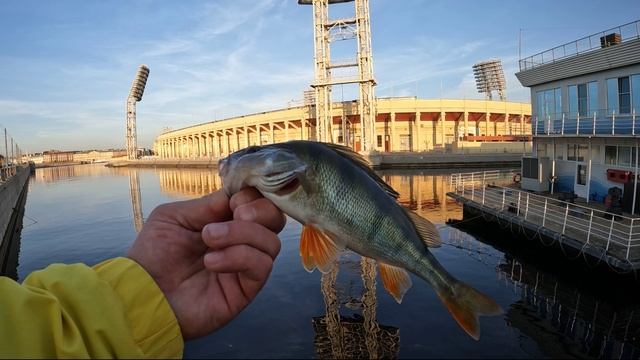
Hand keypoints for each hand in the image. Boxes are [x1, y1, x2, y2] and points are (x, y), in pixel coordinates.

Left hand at [127, 188, 284, 338]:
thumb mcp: (175, 216)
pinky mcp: (246, 288)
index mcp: (226, 220)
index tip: (233, 201)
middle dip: (260, 211)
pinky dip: (239, 256)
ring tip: (209, 240)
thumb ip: (208, 204)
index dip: (253, 197)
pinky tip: (212, 261)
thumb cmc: (154, 254)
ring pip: (271, 242)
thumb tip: (238, 196)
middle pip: (275, 219)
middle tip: (236, 214)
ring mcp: (245, 265)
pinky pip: (262, 266)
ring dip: (241, 234)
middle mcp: (241, 241)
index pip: (259, 202)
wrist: (142, 292)